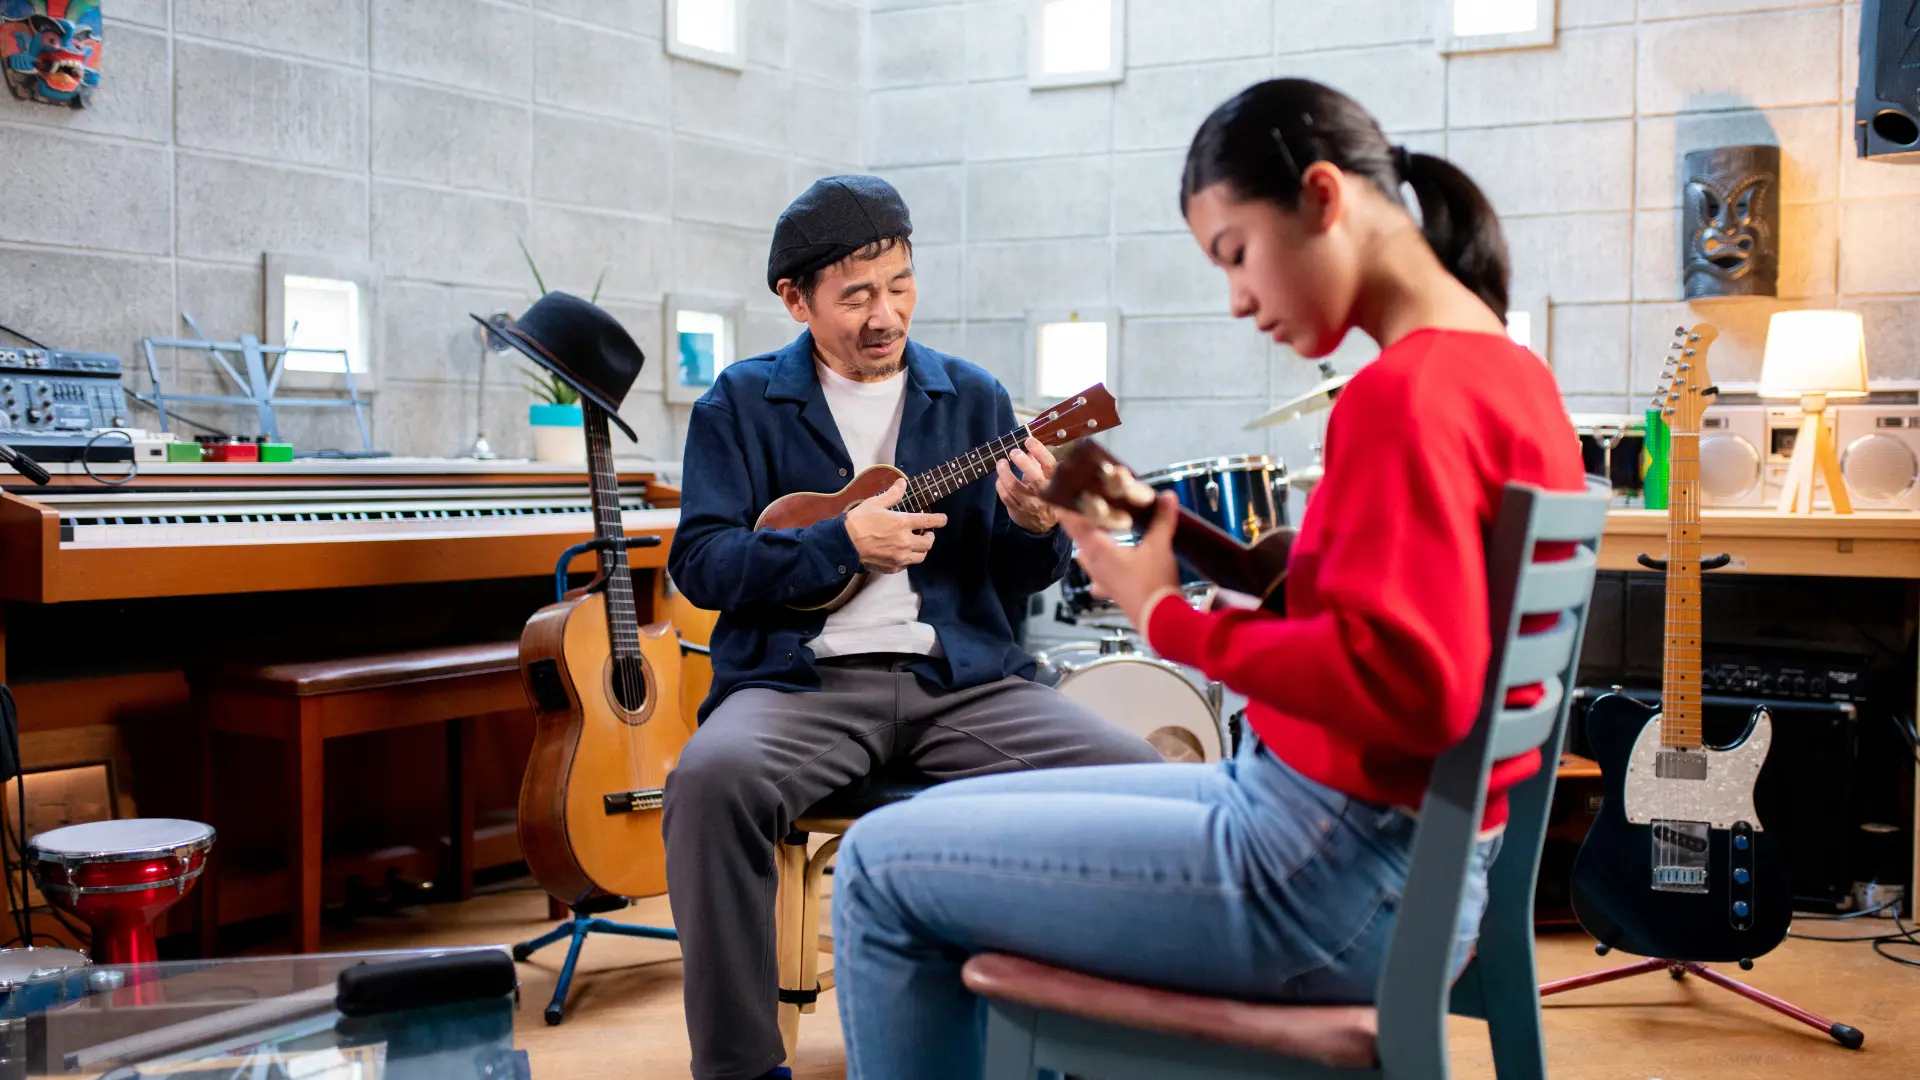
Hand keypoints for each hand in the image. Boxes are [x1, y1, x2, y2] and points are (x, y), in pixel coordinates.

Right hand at [845, 479, 946, 573]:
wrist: (844, 543)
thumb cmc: (858, 522)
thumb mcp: (875, 503)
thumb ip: (892, 494)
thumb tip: (902, 483)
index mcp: (903, 523)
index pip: (930, 521)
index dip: (940, 520)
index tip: (943, 519)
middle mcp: (905, 542)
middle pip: (929, 543)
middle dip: (930, 536)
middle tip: (926, 532)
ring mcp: (899, 557)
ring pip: (921, 557)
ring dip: (922, 549)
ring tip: (916, 543)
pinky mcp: (891, 567)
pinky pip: (907, 565)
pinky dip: (908, 559)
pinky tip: (902, 553)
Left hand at [995, 437, 1059, 533]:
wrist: (1042, 524)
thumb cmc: (1045, 495)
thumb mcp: (1047, 480)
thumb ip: (1039, 464)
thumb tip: (1029, 449)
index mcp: (1054, 483)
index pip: (1050, 465)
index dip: (1040, 452)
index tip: (1029, 441)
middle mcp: (1043, 494)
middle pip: (1034, 478)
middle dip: (1022, 463)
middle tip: (1013, 452)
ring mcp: (1029, 504)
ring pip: (1014, 487)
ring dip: (1005, 473)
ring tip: (1001, 462)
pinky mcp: (1017, 511)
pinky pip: (1005, 496)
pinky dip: (1000, 485)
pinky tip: (1000, 478)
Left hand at [1058, 493, 1181, 630]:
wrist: (1161, 621)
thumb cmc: (1153, 582)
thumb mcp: (1159, 546)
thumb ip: (1162, 519)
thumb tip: (1167, 495)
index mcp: (1099, 550)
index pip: (1075, 524)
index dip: (1067, 509)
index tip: (1058, 494)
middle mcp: (1094, 565)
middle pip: (1079, 539)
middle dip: (1081, 523)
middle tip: (1087, 507)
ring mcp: (1101, 581)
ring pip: (1086, 558)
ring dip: (1089, 544)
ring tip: (1098, 531)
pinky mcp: (1110, 593)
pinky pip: (1098, 578)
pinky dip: (1099, 569)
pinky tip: (1106, 569)